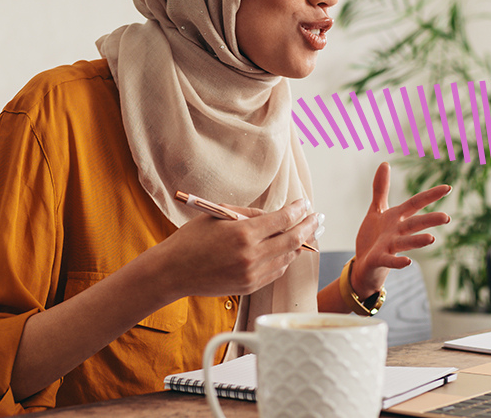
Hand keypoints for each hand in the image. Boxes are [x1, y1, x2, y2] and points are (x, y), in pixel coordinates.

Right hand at [158, 198, 318, 296]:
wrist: (173, 271)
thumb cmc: (192, 239)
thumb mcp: (219, 215)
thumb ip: (249, 214)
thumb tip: (274, 214)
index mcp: (243, 233)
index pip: (283, 220)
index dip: (298, 210)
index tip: (305, 203)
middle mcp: (251, 255)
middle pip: (292, 239)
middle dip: (308, 226)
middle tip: (317, 218)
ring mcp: (251, 274)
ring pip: (287, 258)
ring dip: (299, 244)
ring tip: (305, 232)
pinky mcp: (249, 287)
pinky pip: (276, 272)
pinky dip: (285, 260)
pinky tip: (287, 251)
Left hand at [350, 162, 450, 299]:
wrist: (364, 264)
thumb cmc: (373, 237)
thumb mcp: (377, 210)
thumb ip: (381, 188)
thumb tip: (385, 163)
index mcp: (397, 218)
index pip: (415, 204)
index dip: (430, 196)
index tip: (447, 187)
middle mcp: (396, 232)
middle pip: (414, 224)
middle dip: (429, 220)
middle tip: (446, 217)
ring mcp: (389, 246)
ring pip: (405, 242)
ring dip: (417, 241)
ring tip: (432, 239)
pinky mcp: (379, 259)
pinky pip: (389, 260)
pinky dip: (397, 262)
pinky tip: (408, 262)